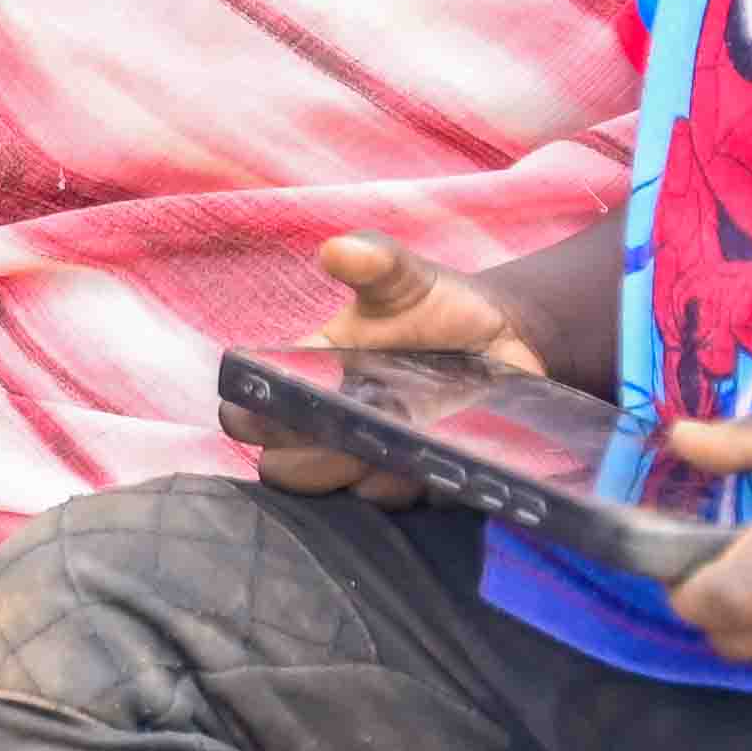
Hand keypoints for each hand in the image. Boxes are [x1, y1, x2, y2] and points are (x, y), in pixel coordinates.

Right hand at [229, 231, 531, 496]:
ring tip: (398, 444)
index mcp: (311, 375)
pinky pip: (405, 501)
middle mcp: (333, 425)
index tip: (274, 406)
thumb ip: (372, 262)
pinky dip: (416, 485)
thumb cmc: (436, 301)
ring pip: (344, 494)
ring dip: (364, 477)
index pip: (248, 413)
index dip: (247, 418)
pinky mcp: (421, 477)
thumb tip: (336, 249)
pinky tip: (435, 459)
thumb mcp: (403, 276)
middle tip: (344, 434)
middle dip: (306, 462)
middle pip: (284, 470)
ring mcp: (375, 456)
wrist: (504, 332)